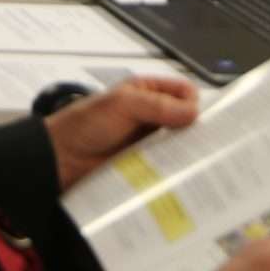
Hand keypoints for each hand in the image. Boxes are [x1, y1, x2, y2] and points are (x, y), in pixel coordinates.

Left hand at [44, 76, 197, 191]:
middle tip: (210, 146)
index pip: (184, 92)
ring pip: (180, 145)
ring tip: (201, 165)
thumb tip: (194, 112)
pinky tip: (185, 178)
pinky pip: (168, 166)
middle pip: (187, 120)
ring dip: (188, 153)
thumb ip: (157, 105)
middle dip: (197, 131)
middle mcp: (153, 116)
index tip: (202, 120)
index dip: (195, 103)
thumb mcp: (122, 104)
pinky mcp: (146, 166)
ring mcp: (150, 142)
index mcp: (148, 92)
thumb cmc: (85, 124)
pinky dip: (176, 171)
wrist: (60, 159)